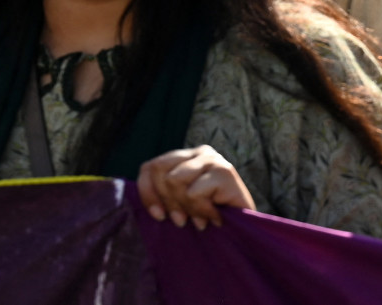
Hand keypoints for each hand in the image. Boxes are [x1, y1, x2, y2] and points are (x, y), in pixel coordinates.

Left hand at [137, 146, 254, 230]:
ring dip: (187, 207)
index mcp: (187, 157)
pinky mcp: (225, 172)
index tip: (158, 216)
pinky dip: (202, 210)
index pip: (151, 166)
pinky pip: (195, 193)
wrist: (245, 230)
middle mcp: (200, 152)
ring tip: (200, 218)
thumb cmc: (210, 216)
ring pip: (175, 181)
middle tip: (182, 220)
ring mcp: (214, 159)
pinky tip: (214, 217)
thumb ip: (163, 192)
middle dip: (168, 202)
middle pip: (160, 172)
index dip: (148, 193)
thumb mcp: (181, 203)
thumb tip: (136, 198)